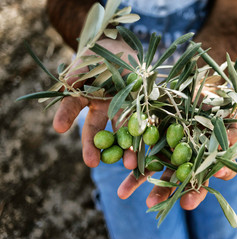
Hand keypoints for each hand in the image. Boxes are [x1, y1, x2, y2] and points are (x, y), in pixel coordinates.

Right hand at [53, 38, 137, 167]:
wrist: (125, 50)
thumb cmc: (101, 54)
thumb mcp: (88, 60)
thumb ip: (77, 73)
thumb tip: (67, 83)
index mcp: (86, 97)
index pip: (72, 109)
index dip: (65, 117)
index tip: (58, 127)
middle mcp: (104, 108)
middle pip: (97, 131)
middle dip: (94, 147)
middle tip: (92, 163)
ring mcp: (123, 110)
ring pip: (123, 132)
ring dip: (126, 149)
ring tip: (130, 164)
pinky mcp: (142, 108)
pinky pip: (144, 123)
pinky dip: (147, 136)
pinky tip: (152, 149)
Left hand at [117, 88, 236, 209]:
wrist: (205, 87)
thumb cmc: (222, 110)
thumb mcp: (231, 127)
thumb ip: (230, 149)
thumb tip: (222, 174)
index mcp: (201, 161)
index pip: (198, 182)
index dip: (193, 194)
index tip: (185, 204)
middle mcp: (181, 156)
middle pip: (171, 178)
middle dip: (161, 192)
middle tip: (151, 205)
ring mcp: (165, 144)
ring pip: (150, 165)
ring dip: (136, 179)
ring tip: (122, 193)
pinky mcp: (151, 130)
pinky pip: (138, 143)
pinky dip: (128, 152)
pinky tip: (120, 161)